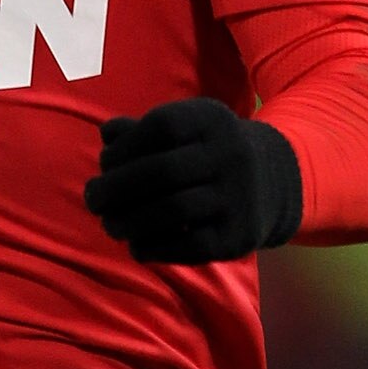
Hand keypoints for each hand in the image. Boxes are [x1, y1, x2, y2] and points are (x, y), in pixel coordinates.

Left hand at [84, 100, 303, 264]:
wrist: (274, 183)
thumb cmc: (208, 154)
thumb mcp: (184, 131)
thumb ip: (143, 131)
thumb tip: (107, 135)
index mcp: (213, 121)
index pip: (161, 127)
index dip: (124, 148)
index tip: (105, 163)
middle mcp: (231, 155)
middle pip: (162, 172)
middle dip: (116, 188)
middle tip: (93, 200)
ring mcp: (238, 197)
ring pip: (172, 211)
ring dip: (129, 222)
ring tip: (111, 225)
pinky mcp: (239, 235)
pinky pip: (189, 246)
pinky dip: (154, 247)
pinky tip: (137, 245)